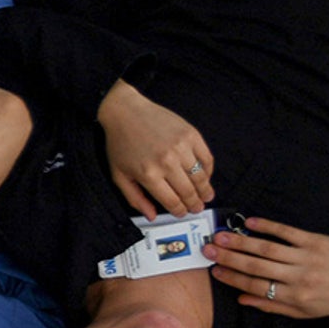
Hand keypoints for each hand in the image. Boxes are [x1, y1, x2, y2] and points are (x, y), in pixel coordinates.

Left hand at [97, 80, 213, 218]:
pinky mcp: (191, 134)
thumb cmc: (120, 143)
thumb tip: (152, 216)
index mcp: (148, 174)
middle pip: (189, 192)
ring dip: (206, 190)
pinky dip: (209, 170)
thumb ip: (135, 198)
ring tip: (207, 196)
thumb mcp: (119, 174)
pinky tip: (205, 176)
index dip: (180, 211)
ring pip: (201, 178)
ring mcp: (181, 147)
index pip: (172, 201)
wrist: (126, 111)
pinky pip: (207, 158)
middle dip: (195, 204)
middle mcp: (167, 162)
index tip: (183, 212)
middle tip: (198, 208)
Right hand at [206, 216, 328, 317]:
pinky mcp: (316, 241)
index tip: (214, 270)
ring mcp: (308, 258)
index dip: (233, 278)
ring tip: (220, 235)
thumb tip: (242, 299)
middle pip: (257, 266)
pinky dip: (267, 226)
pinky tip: (249, 222)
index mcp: (296, 298)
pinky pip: (287, 232)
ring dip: (241, 241)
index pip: (257, 287)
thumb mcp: (306, 312)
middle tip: (207, 249)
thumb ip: (273, 306)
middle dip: (229, 257)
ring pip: (268, 249)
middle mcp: (301, 278)